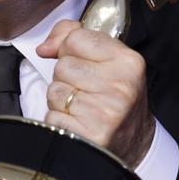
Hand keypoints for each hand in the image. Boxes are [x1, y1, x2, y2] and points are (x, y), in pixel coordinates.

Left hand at [36, 20, 154, 166]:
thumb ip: (73, 37)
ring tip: (82, 106)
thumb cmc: (115, 96)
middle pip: (62, 66)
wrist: (134, 142)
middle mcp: (120, 86)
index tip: (82, 61)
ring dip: (61, 100)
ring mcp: (106, 113)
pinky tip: (79, 122)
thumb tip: (44, 48)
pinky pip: (52, 116)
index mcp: (127, 61)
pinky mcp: (90, 135)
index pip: (75, 38)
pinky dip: (59, 120)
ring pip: (55, 91)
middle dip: (66, 77)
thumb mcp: (108, 59)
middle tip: (86, 89)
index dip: (70, 49)